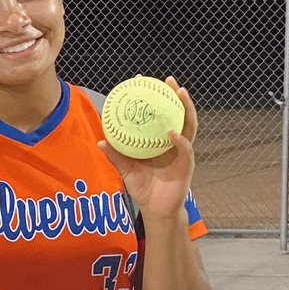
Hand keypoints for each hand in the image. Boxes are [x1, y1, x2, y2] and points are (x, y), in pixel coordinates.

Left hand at [98, 77, 196, 220]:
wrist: (157, 209)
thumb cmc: (143, 188)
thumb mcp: (127, 170)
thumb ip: (116, 156)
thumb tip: (100, 142)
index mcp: (159, 139)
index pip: (158, 113)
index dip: (152, 97)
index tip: (141, 81)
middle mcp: (174, 141)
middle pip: (178, 113)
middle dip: (175, 95)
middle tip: (169, 80)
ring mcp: (182, 151)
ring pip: (188, 124)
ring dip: (186, 108)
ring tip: (180, 93)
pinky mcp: (188, 163)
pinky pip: (184, 148)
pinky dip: (179, 139)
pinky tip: (171, 132)